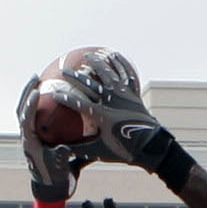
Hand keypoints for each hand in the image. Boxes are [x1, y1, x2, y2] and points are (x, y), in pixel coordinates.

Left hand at [16, 74, 89, 202]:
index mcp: (29, 142)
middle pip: (22, 108)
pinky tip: (51, 92)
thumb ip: (61, 158)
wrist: (51, 186)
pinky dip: (41, 102)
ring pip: (27, 109)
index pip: (26, 119)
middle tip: (36, 77)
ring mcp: (30, 133)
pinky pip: (37, 113)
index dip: (30, 105)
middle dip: (27, 92)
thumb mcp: (60, 169)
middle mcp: (26, 135)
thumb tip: (64, 148)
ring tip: (39, 79)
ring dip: (31, 93)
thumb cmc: (56, 177)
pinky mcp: (36, 133)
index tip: (37, 92)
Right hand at [43, 50, 194, 187]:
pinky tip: (114, 56)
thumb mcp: (101, 151)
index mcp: (102, 116)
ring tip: (88, 56)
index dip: (66, 97)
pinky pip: (126, 75)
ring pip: (108, 74)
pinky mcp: (133, 94)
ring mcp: (123, 96)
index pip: (79, 104)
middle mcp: (112, 102)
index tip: (54, 93)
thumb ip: (82, 148)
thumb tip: (64, 149)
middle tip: (63, 71)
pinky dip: (120, 64)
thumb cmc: (125, 151)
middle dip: (75, 77)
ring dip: (97, 64)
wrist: (152, 147)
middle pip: (90, 84)